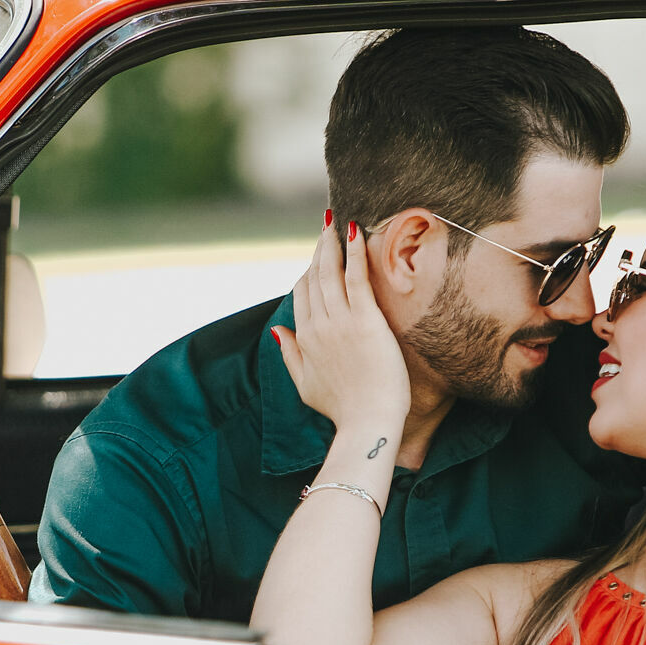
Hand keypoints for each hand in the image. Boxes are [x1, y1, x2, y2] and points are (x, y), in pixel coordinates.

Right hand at [273, 220, 410, 432]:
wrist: (367, 422)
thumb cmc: (342, 409)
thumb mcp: (305, 385)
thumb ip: (290, 356)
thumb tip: (279, 332)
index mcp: (303, 338)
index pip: (301, 293)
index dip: (308, 271)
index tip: (317, 254)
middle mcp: (318, 324)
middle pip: (313, 277)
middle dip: (318, 248)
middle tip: (325, 225)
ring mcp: (340, 321)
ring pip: (330, 272)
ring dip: (331, 243)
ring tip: (334, 221)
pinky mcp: (364, 320)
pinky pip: (355, 277)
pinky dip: (353, 252)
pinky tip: (353, 231)